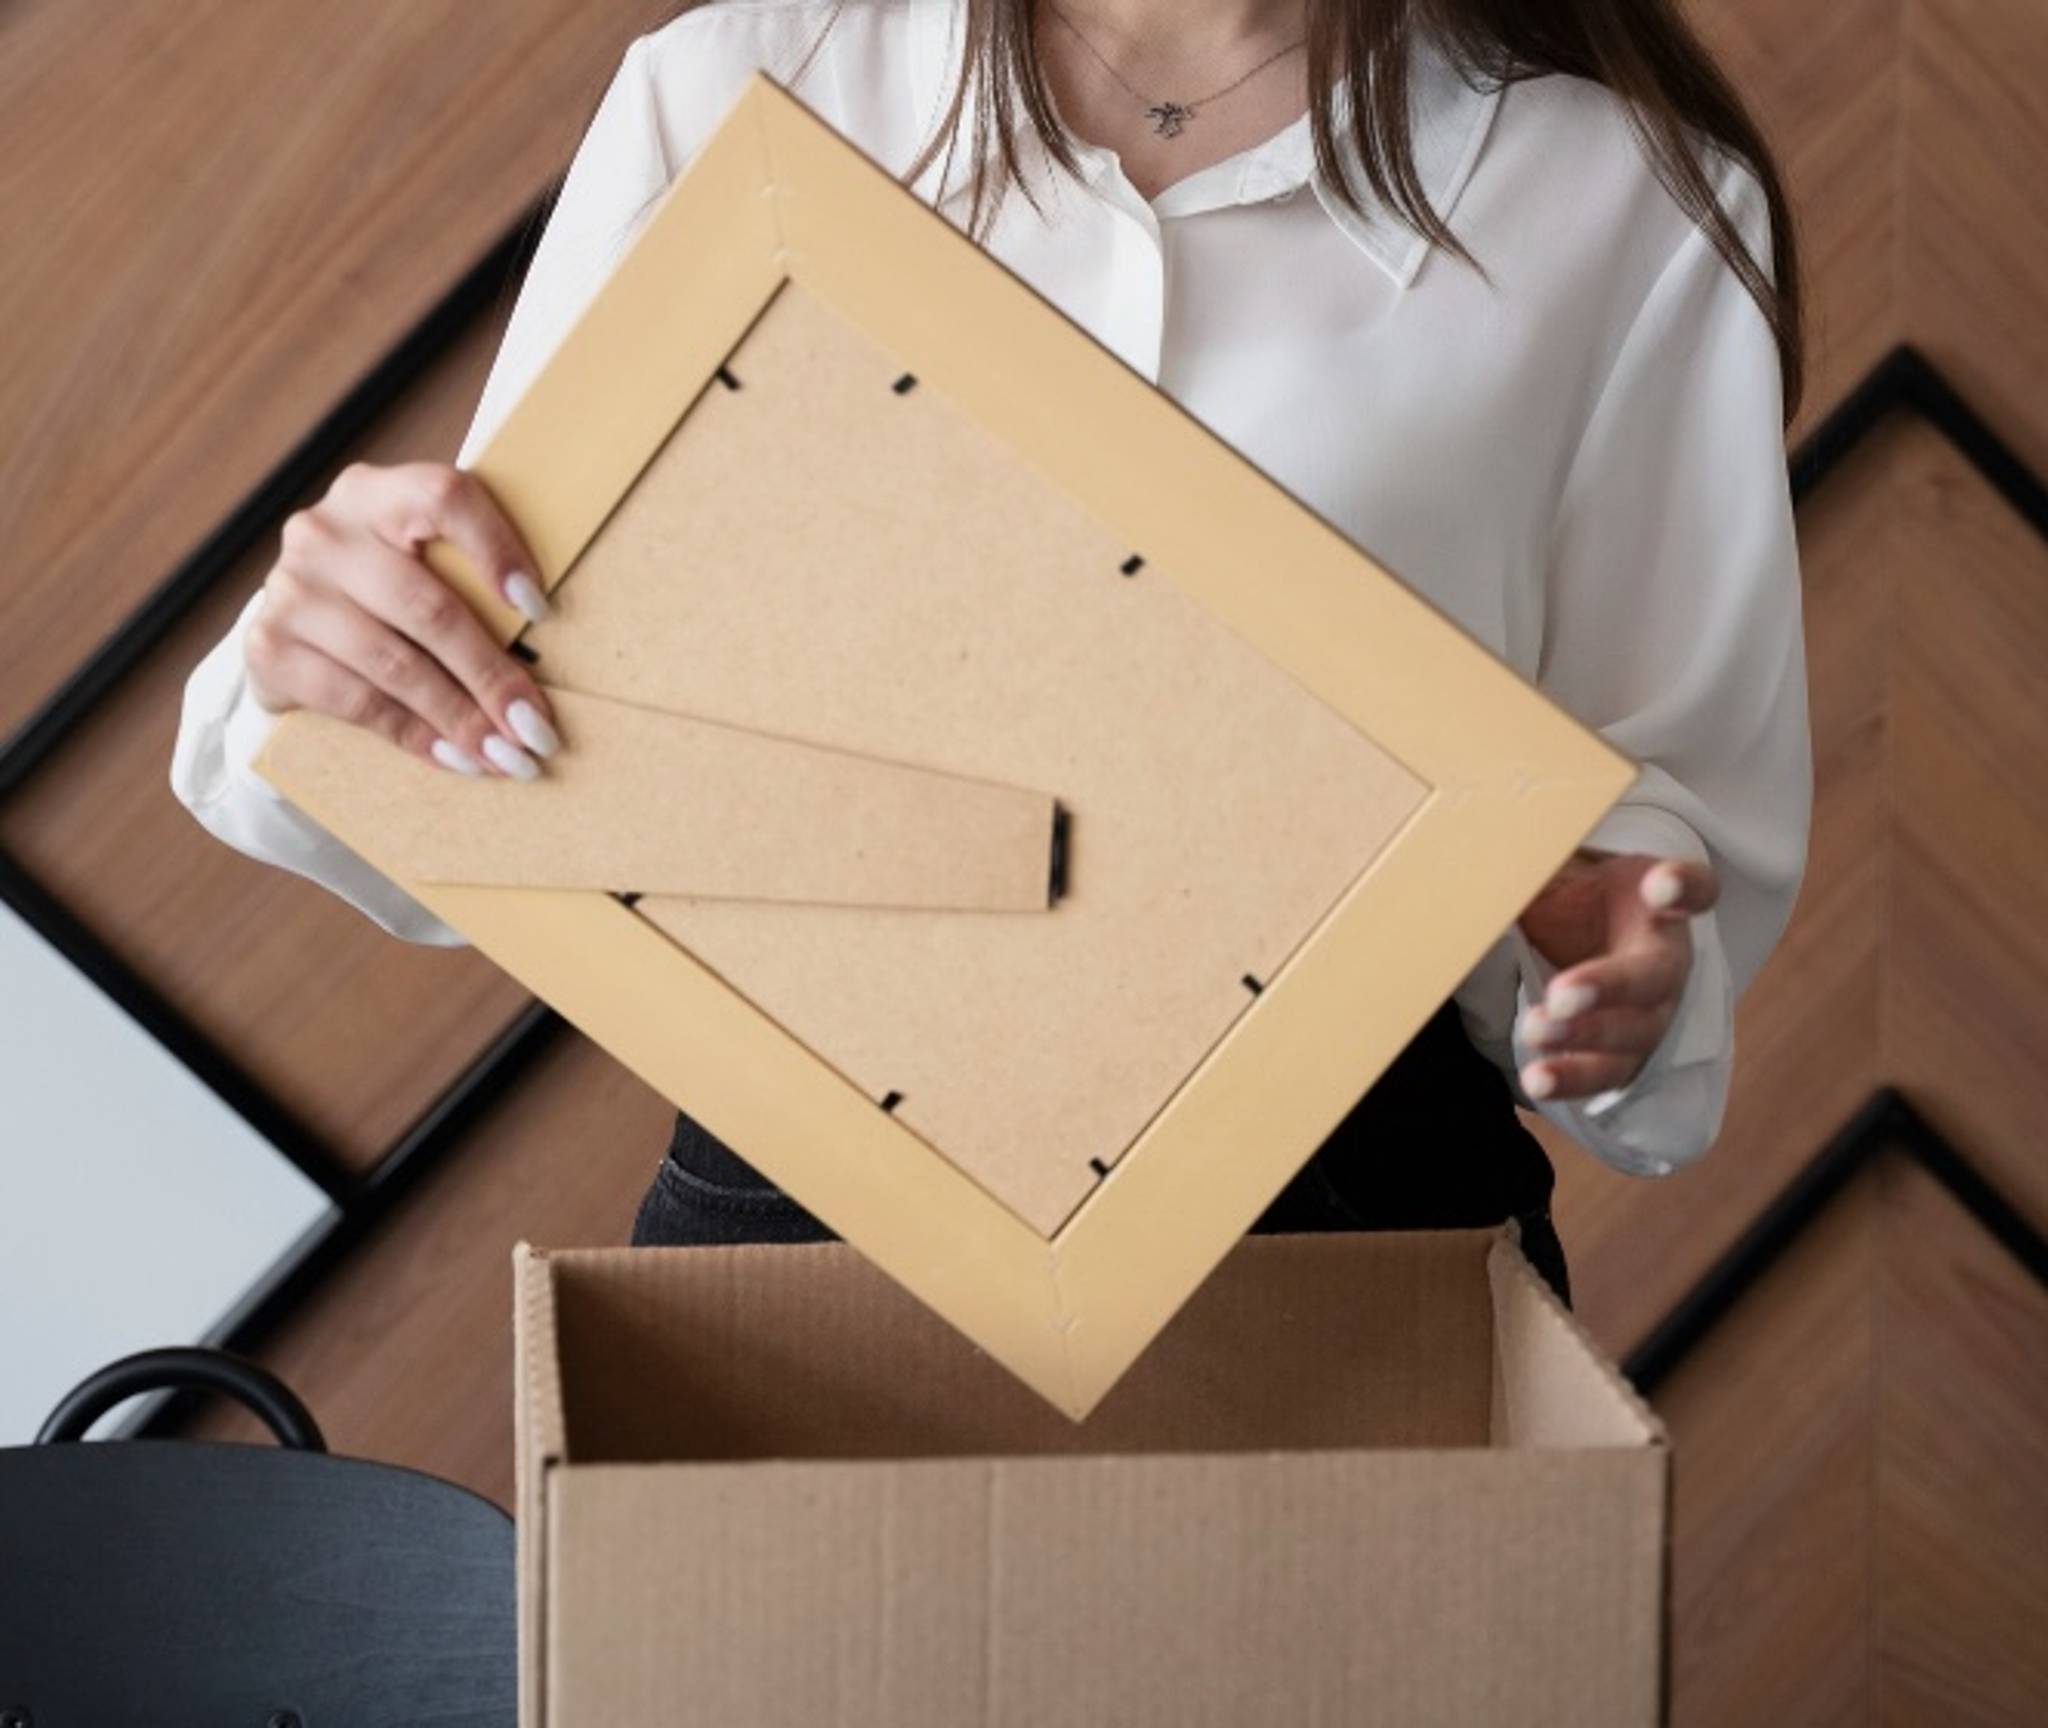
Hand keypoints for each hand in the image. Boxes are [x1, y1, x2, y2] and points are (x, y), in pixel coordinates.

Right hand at [244, 460, 561, 778]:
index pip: (445, 497)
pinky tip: (454, 757)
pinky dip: (414, 735)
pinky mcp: (269, 648)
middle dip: (491, 676)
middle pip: (427, 606)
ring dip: (460, 719)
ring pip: (394, 663)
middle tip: (538, 728)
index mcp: (377, 493)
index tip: (542, 610)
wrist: (298, 632)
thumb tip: (547, 657)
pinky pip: (355, 701)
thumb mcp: (426, 565)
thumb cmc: (391, 594)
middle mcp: (326, 532)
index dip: (497, 549)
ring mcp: (290, 589)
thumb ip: (472, 580)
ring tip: (507, 756)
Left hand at [1513, 848, 1718, 1102]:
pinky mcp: (1623, 1055)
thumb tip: (1474, 839)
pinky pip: (1606, 1074)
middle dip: (1607, 987)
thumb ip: (1533, 860)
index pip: (1694, 888)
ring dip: (1587, 1039)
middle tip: (1559, 995)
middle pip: (1654, 977)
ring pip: (1634, 1036)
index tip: (1660, 886)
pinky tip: (1537, 1079)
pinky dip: (1575, 1079)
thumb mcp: (1556, 868)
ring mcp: (1649, 1013)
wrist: (1572, 940)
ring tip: (1535, 1033)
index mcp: (1655, 903)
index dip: (1683, 887)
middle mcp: (1664, 959)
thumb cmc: (1568, 897)